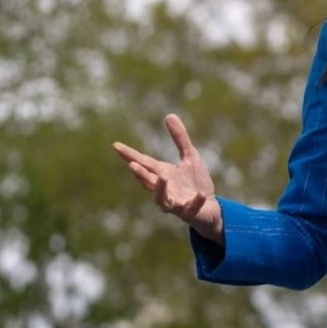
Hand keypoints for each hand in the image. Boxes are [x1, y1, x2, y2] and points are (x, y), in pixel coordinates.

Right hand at [112, 114, 223, 243]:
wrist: (210, 208)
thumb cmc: (196, 183)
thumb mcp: (190, 157)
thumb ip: (180, 138)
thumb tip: (169, 115)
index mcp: (163, 174)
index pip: (144, 163)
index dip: (129, 155)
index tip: (116, 146)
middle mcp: (165, 189)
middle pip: (148, 182)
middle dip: (140, 174)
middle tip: (132, 165)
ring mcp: (176, 202)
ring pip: (162, 199)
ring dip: (161, 189)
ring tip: (163, 176)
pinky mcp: (190, 212)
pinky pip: (191, 208)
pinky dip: (195, 202)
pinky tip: (200, 194)